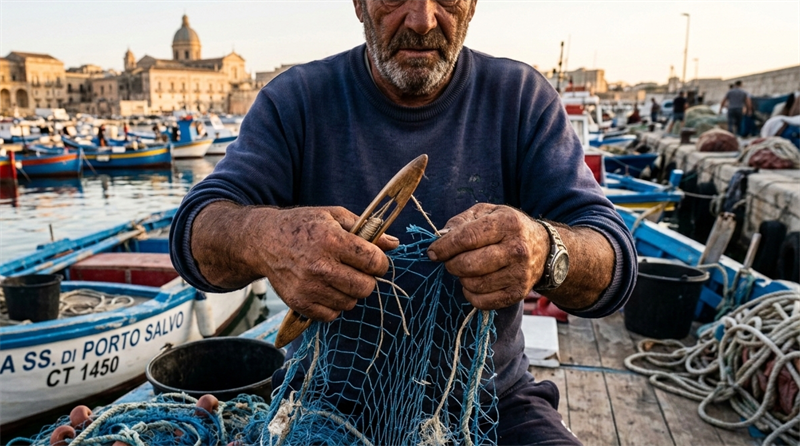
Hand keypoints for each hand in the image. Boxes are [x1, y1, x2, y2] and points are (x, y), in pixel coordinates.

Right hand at [257, 206, 398, 321]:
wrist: (264, 241)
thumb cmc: (303, 225)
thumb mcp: (334, 216)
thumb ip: (366, 229)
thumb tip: (394, 244)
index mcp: (331, 240)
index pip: (374, 262)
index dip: (381, 262)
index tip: (375, 260)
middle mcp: (319, 266)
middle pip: (365, 287)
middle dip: (368, 279)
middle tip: (357, 270)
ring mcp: (308, 288)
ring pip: (351, 302)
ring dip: (350, 291)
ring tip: (338, 276)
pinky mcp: (300, 303)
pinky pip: (333, 314)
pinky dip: (334, 304)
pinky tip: (326, 288)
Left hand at [427, 204, 548, 309]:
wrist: (543, 249)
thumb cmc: (507, 228)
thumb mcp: (488, 213)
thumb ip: (461, 222)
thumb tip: (440, 238)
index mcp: (507, 223)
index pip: (467, 237)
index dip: (444, 247)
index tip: (432, 252)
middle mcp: (516, 248)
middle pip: (469, 264)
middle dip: (451, 264)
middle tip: (450, 261)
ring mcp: (519, 273)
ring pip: (474, 284)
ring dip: (461, 279)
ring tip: (465, 270)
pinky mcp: (518, 293)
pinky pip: (483, 301)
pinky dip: (471, 294)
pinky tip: (474, 284)